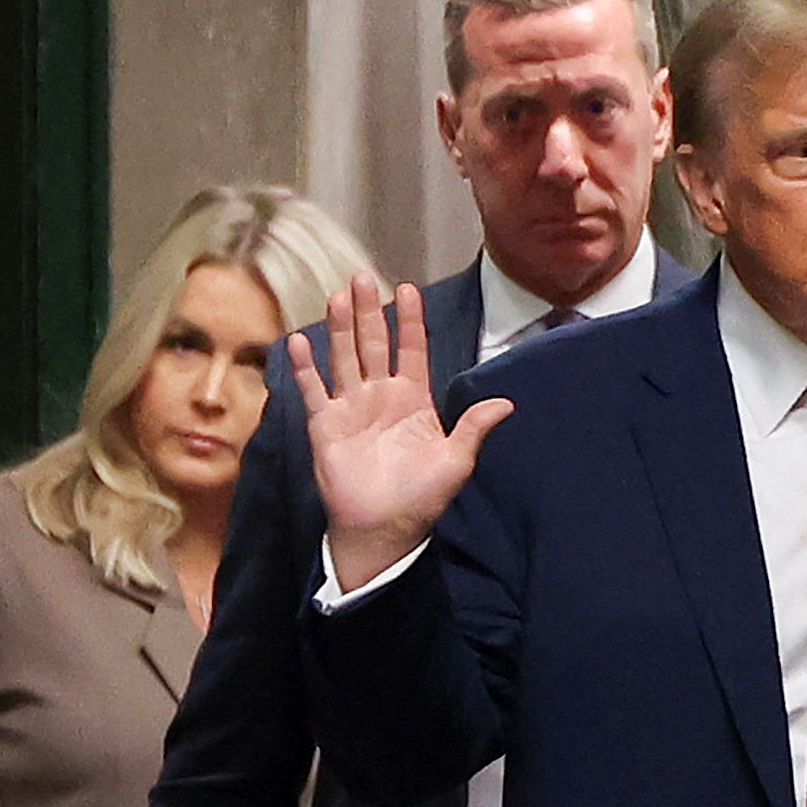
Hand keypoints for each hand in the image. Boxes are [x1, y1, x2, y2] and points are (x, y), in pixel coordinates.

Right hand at [290, 272, 513, 590]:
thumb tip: (507, 404)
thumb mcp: (456, 461)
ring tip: (339, 296)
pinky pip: (314, 389)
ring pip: (344, 357)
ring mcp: (351, 407)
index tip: (407, 289)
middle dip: (369, 311)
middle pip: (373, 343)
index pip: (412, 349)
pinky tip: (300, 340)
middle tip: (363, 277)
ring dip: (340, 328)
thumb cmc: (422, 498)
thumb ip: (474, 428)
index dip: (410, 321)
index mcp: (413, 399)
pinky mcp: (325, 424)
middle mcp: (380, 396)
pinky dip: (306, 366)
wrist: (384, 529)